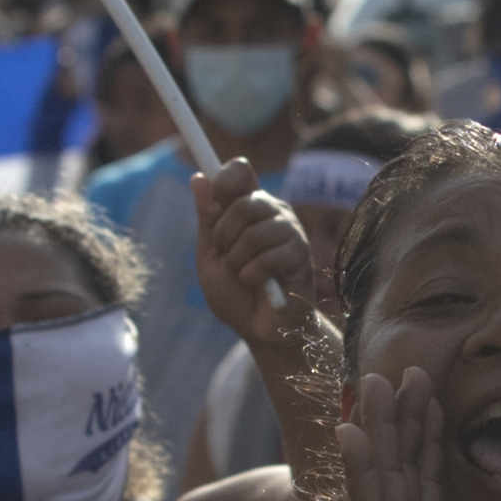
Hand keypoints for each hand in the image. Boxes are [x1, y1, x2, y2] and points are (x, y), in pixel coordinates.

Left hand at [193, 161, 309, 347]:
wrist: (258, 329)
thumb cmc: (234, 293)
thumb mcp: (210, 254)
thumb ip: (207, 218)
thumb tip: (198, 177)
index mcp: (249, 206)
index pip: (240, 171)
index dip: (223, 180)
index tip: (213, 201)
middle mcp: (273, 212)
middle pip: (243, 202)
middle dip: (224, 235)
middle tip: (226, 255)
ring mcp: (290, 231)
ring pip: (255, 232)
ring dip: (238, 260)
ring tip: (243, 275)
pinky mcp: (301, 255)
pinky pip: (269, 257)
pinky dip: (253, 275)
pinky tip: (259, 285)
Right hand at [334, 369, 500, 500]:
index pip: (430, 481)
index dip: (431, 439)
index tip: (432, 397)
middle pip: (404, 465)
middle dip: (405, 417)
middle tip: (405, 369)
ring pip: (384, 475)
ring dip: (379, 427)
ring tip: (375, 381)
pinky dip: (363, 470)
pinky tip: (353, 435)